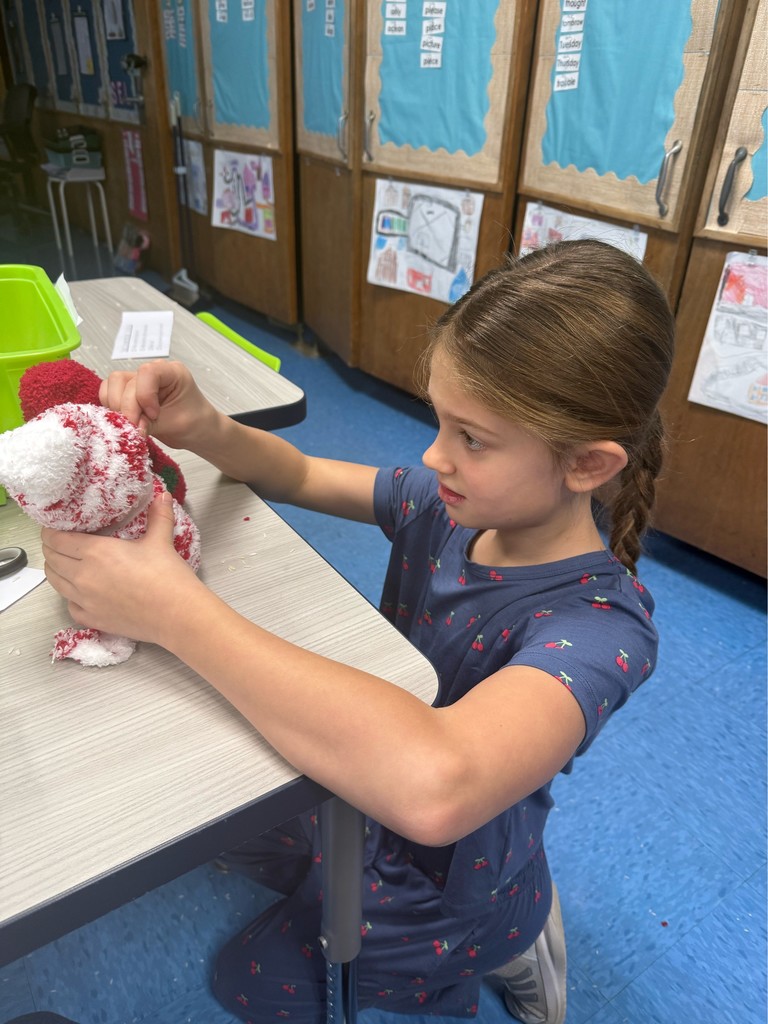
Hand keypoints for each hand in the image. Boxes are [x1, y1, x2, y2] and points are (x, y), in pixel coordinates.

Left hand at [42, 493, 200, 645]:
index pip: (56, 539)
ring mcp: (85, 600)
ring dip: (57, 570)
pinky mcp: (92, 619)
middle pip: (51, 559)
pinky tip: (82, 592)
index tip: (57, 527)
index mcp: (95, 552)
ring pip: (55, 582)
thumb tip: (163, 495)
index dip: (51, 531)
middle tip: (61, 542)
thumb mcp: (161, 541)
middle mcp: (83, 576)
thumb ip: (158, 516)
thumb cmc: (168, 577)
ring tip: (66, 563)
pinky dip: (70, 596)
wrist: (177, 615)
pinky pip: (69, 605)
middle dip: (52, 548)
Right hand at [99, 360, 217, 450]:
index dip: (144, 395)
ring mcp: (139, 381)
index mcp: (172, 372)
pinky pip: (109, 394)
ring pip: (112, 385)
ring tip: (132, 424)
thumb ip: (149, 424)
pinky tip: (126, 422)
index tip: (153, 415)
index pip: (147, 372)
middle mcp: (153, 372)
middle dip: (127, 407)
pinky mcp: (129, 392)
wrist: (197, 430)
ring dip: (116, 407)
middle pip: (124, 380)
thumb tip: (127, 428)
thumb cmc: (194, 422)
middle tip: (137, 428)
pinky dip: (112, 408)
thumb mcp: (174, 425)